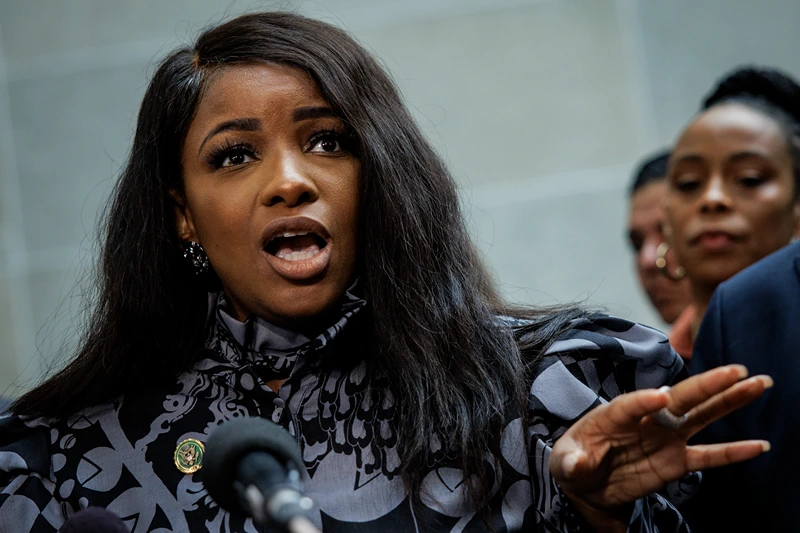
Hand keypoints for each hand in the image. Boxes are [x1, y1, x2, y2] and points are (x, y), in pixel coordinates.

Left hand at [549, 364, 771, 530]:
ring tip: (757, 384)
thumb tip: (578, 463)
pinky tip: (758, 445)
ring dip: (729, 401)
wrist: (588, 484)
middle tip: (735, 370)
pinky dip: (733, 452)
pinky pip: (708, 456)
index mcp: (614, 415)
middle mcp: (646, 420)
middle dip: (706, 384)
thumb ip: (571, 462)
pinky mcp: (676, 461)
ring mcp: (664, 438)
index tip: (662, 397)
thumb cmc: (573, 462)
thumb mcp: (564, 463)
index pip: (631, 404)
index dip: (644, 401)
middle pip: (680, 398)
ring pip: (701, 416)